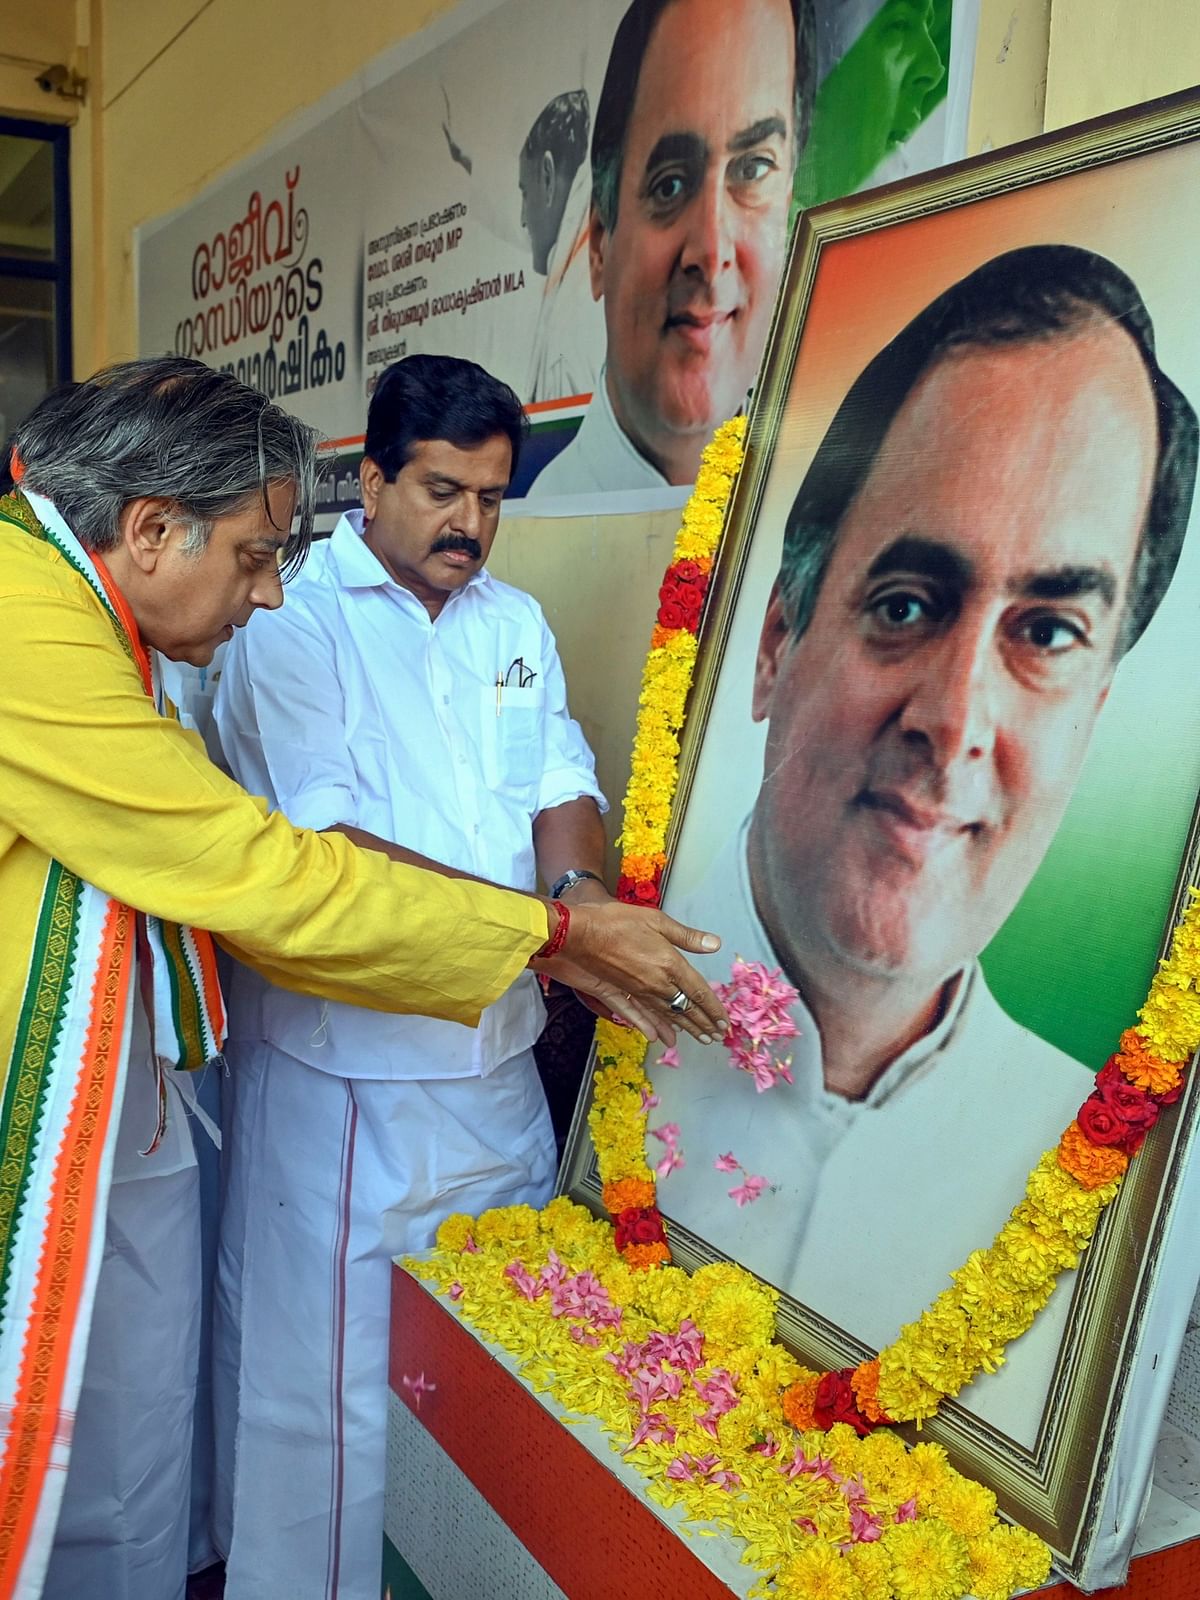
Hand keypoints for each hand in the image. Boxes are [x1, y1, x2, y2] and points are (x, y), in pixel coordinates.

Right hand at [531, 900, 725, 1047]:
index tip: (724, 1022)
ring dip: (685, 1028)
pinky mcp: (622, 994)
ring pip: (667, 1015)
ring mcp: (638, 992)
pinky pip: (641, 1016)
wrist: (577, 934)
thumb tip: (714, 944)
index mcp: (671, 964)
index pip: (699, 992)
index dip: (714, 1009)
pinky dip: (652, 1027)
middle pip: (686, 1009)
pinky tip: (659, 1038)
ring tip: (698, 1039)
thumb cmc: (615, 921)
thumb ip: (687, 936)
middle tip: (716, 1036)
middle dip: (704, 1023)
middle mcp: (657, 984)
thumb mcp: (657, 920)